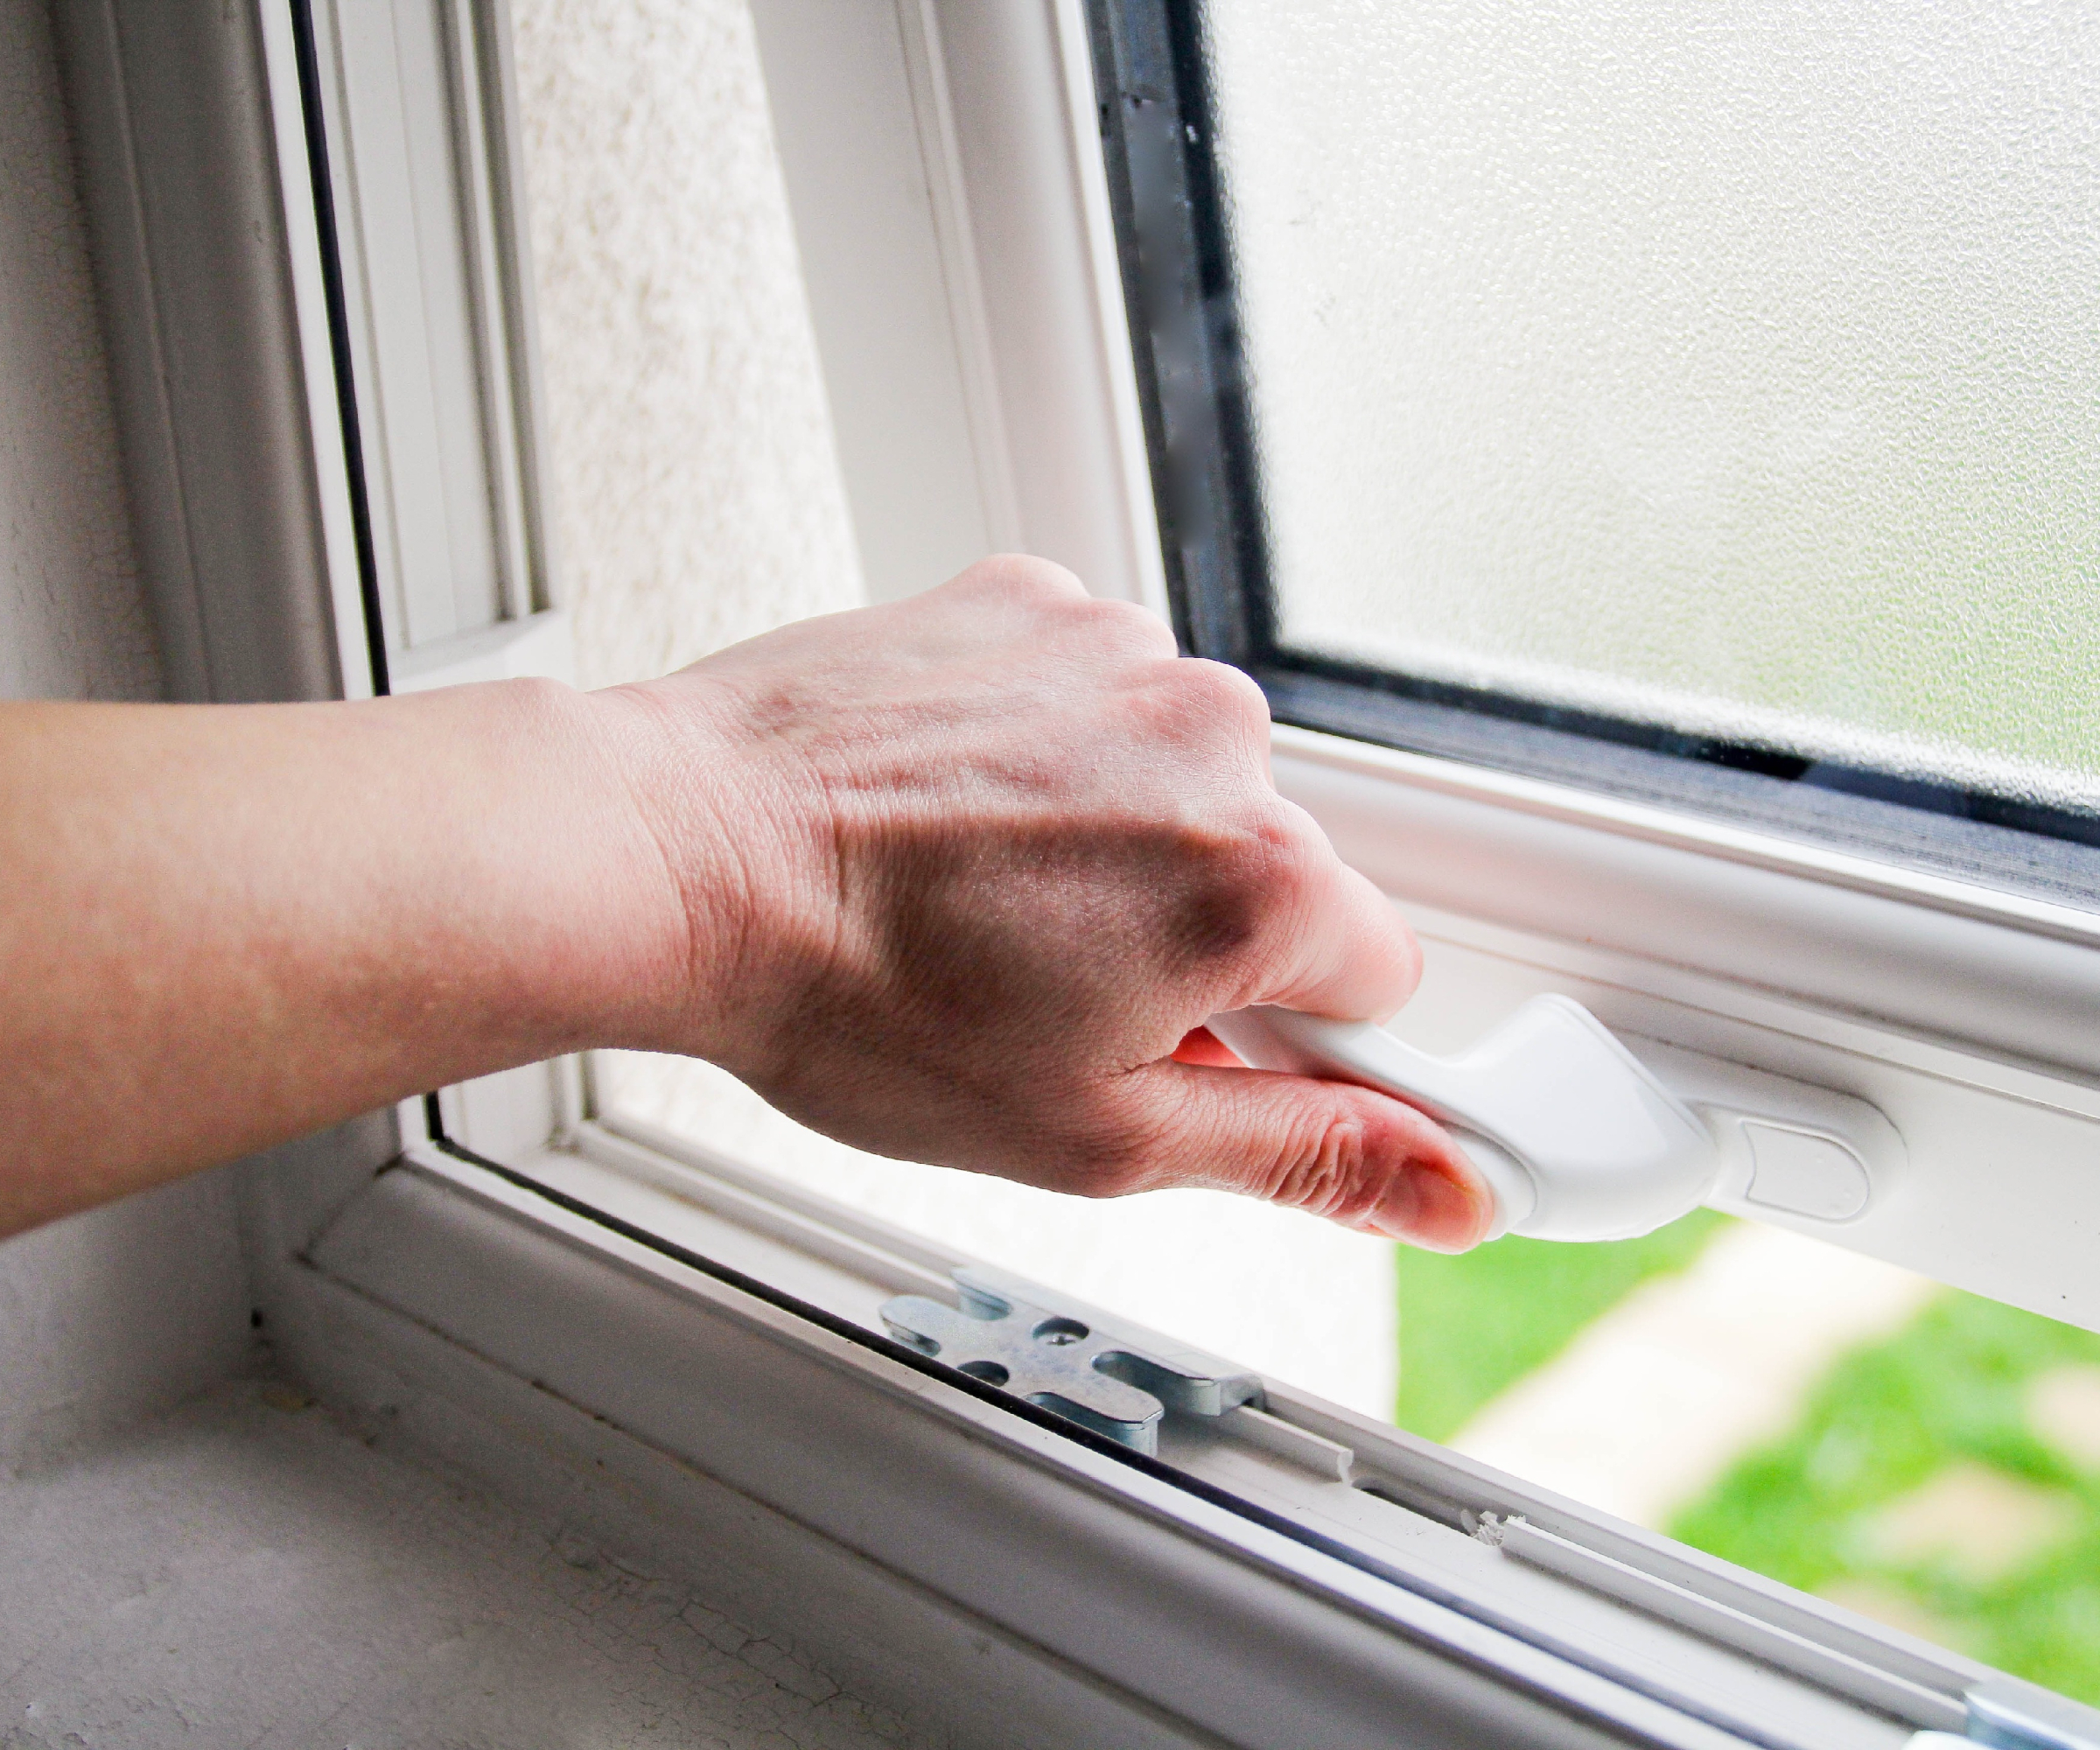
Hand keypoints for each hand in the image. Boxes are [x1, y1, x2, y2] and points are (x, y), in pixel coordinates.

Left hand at [598, 556, 1492, 1251]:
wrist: (678, 856)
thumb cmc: (857, 1003)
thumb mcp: (1099, 1134)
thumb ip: (1306, 1152)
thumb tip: (1455, 1187)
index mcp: (1260, 880)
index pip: (1379, 977)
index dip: (1280, 1034)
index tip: (1180, 1039)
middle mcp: (1216, 736)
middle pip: (1276, 869)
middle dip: (1191, 934)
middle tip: (1045, 980)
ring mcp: (1122, 651)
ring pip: (1184, 780)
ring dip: (1117, 837)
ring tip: (981, 891)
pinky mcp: (1037, 602)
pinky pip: (1097, 695)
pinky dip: (1048, 751)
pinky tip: (955, 808)